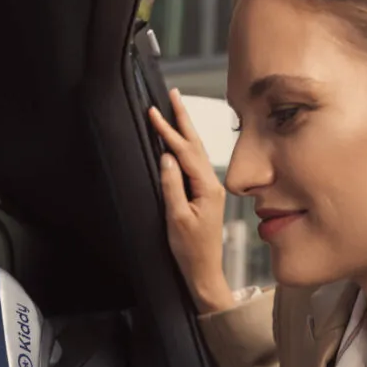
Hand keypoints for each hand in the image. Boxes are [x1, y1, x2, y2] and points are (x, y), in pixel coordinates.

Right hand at [149, 89, 234, 314]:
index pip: (185, 152)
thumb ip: (172, 186)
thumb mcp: (176, 218)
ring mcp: (209, 189)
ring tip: (175, 109)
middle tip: (173, 94)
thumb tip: (166, 157)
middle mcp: (212, 184)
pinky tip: (178, 141)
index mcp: (207, 188)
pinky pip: (193, 164)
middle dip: (183, 119)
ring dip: (184, 130)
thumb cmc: (190, 250)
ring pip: (195, 153)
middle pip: (195, 145)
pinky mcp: (204, 195)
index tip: (154, 112)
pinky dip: (184, 148)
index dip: (169, 131)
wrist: (204, 272)